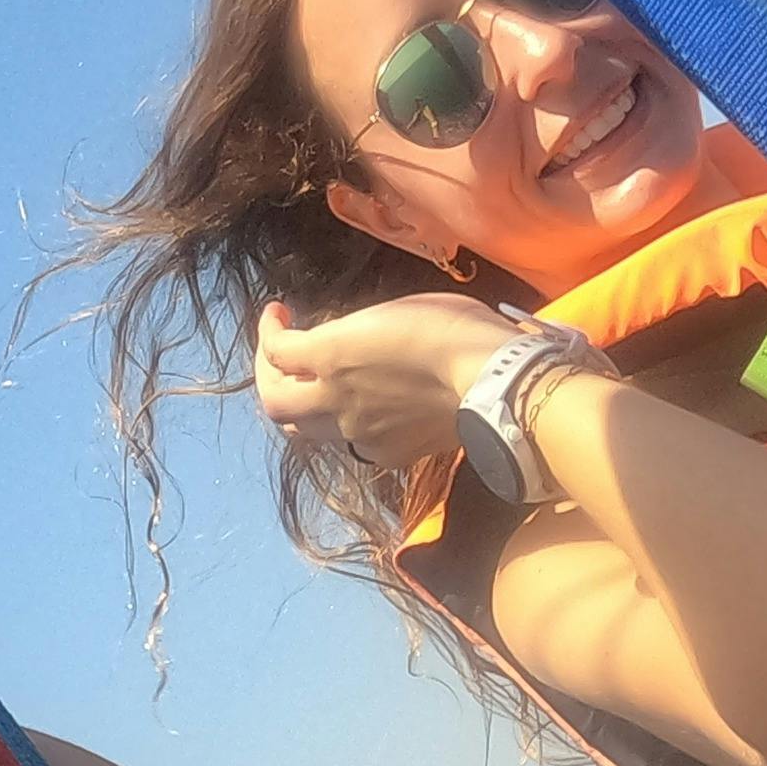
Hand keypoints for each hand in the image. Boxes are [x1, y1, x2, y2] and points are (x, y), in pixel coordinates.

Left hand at [255, 294, 525, 472]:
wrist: (496, 384)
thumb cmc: (455, 329)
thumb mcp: (396, 311)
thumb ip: (355, 331)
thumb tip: (342, 343)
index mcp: (332, 353)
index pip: (276, 349)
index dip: (269, 329)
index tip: (279, 313)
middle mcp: (333, 398)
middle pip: (275, 403)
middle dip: (269, 380)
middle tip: (279, 361)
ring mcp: (357, 433)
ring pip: (307, 430)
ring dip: (304, 408)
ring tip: (316, 387)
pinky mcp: (385, 454)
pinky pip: (352, 443)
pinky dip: (347, 426)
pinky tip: (365, 408)